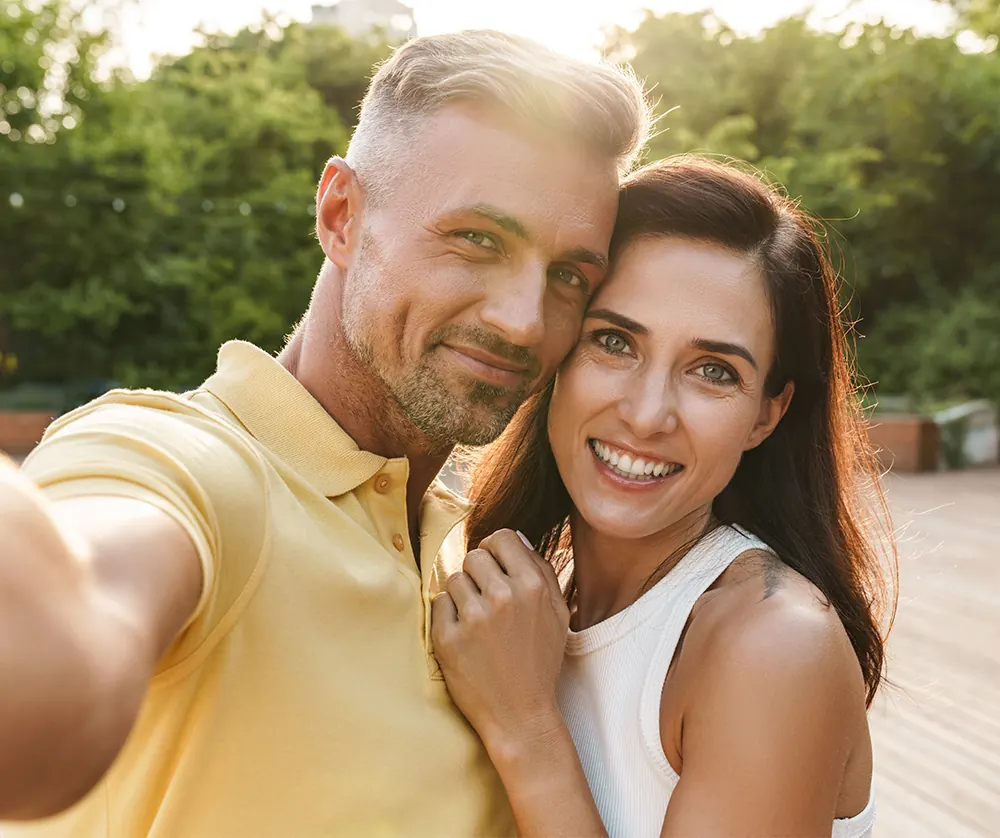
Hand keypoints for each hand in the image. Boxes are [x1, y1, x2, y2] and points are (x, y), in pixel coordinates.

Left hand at [431, 529, 570, 755]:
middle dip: (478, 575)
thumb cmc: (539, 663)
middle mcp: (503, 597)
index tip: (495, 569)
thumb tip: (518, 539)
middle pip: (474, 556)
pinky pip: (438, 604)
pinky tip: (464, 636)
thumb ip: (542, 571)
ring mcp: (473, 618)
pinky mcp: (448, 638)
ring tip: (477, 623)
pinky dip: (447, 617)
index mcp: (532, 587)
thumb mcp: (557, 615)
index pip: (502, 538)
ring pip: (454, 579)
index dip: (496, 551)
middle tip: (487, 601)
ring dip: (462, 597)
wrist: (520, 715)